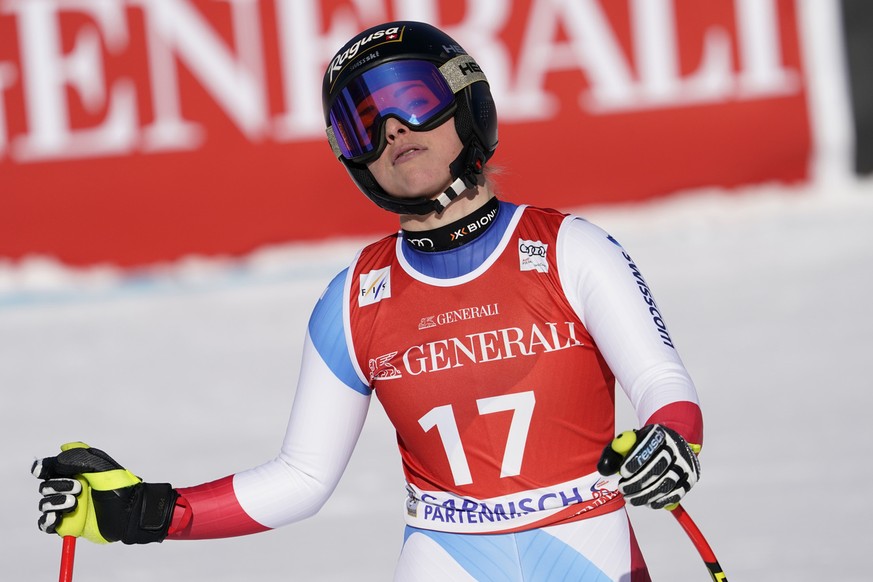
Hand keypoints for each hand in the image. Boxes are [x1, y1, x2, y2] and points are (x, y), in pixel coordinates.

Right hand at [33, 442, 176, 543]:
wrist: (130, 513)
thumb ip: (81, 458)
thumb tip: (61, 450)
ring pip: (45, 504)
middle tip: (78, 488)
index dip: (42, 468)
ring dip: (53, 503)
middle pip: (46, 486)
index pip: (51, 468)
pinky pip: (47, 524)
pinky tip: (56, 518)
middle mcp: (69, 488)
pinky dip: (47, 521)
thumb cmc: (120, 488)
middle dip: (57, 486)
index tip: (42, 471)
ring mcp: (67, 507)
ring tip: (73, 503)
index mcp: (76, 472)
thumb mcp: (103, 468)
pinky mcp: (68, 525)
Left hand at [597, 424, 699, 509]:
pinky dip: (660, 501)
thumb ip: (615, 452)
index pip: (649, 446)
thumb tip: (604, 469)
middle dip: (638, 481)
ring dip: (646, 494)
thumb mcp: (629, 442)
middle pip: (659, 467)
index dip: (636, 460)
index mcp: (660, 434)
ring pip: (667, 483)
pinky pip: (676, 493)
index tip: (623, 472)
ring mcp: (686, 464)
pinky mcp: (690, 479)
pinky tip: (647, 502)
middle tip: (623, 489)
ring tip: (630, 498)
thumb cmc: (645, 446)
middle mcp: (676, 447)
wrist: (670, 446)